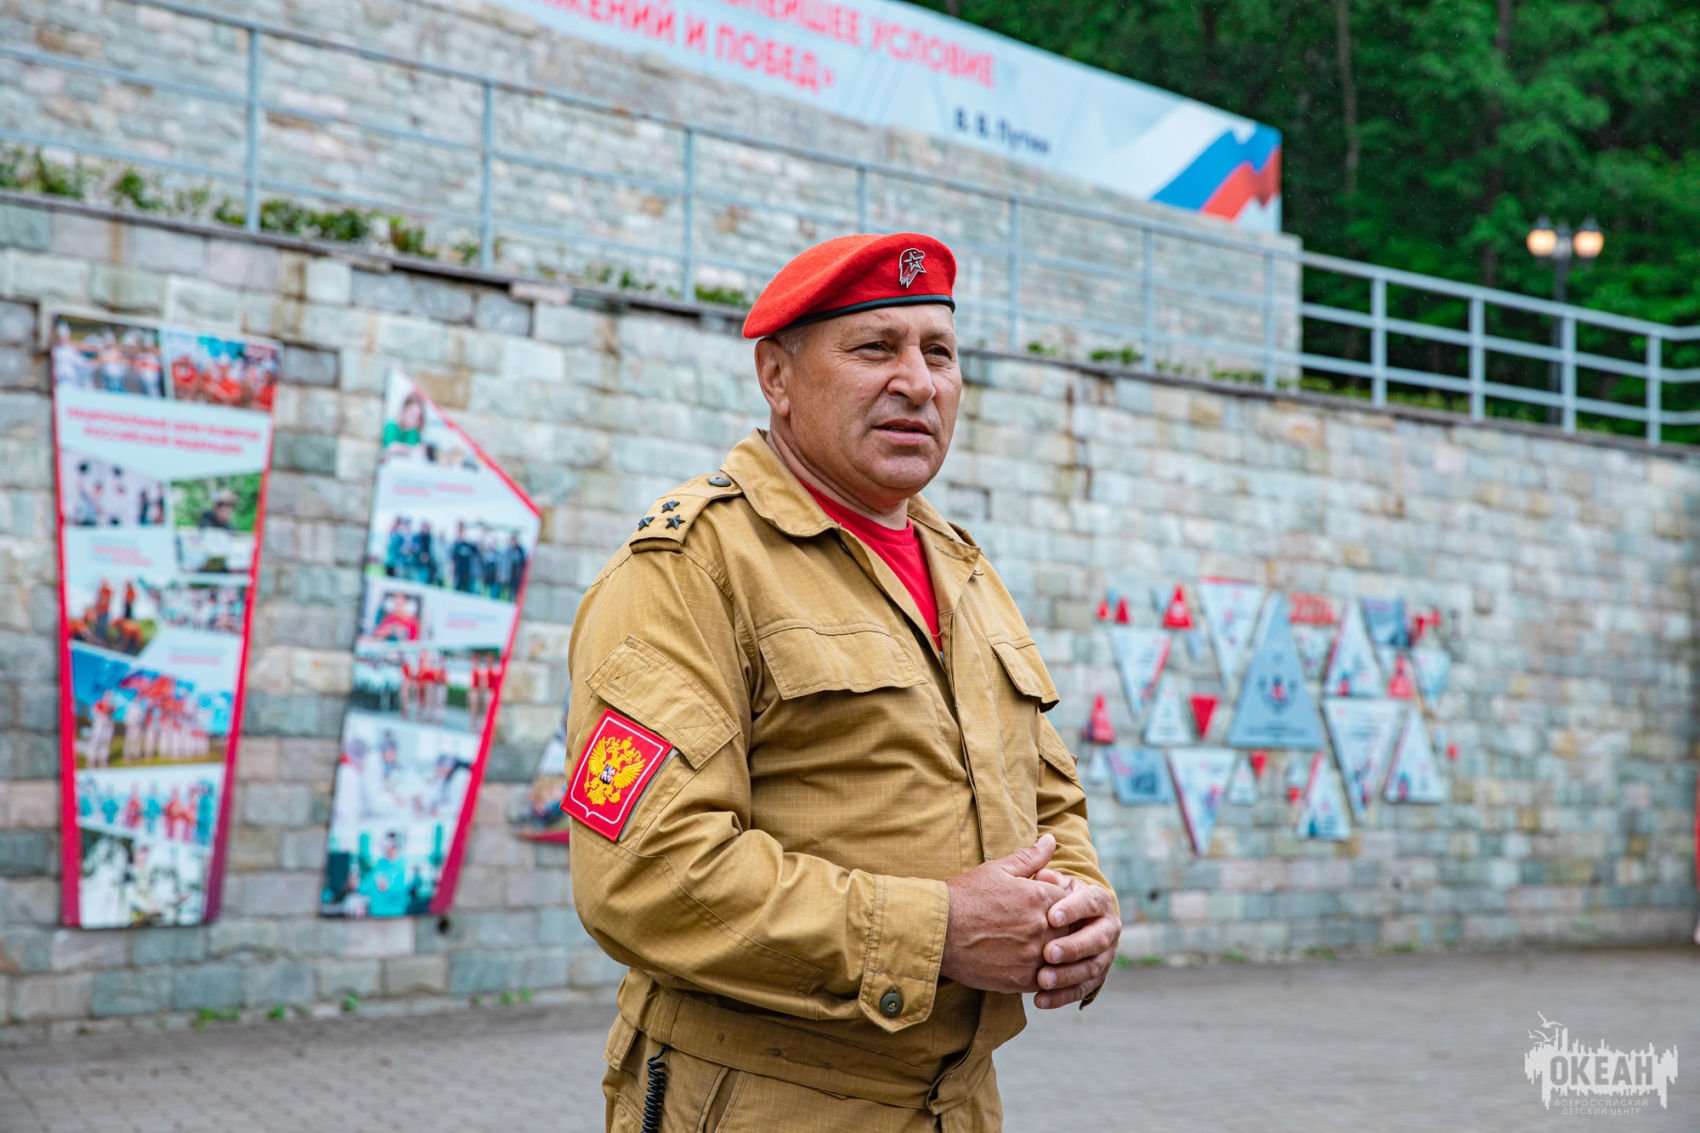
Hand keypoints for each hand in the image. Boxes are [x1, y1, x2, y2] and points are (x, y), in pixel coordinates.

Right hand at [939, 835, 1069, 993]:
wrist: (937, 931)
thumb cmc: (965, 896)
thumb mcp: (997, 869)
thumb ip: (1030, 857)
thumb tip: (1051, 840)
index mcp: (1039, 896)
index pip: (1070, 899)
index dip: (1057, 900)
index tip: (1043, 903)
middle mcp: (1042, 927)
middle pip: (1070, 928)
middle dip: (1058, 925)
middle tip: (1035, 925)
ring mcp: (1033, 955)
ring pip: (1061, 956)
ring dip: (1051, 950)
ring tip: (1028, 944)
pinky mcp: (1021, 979)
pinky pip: (1046, 978)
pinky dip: (1040, 970)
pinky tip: (1023, 962)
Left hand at [1033, 878, 1119, 1009]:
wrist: (1068, 920)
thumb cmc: (1054, 897)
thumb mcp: (1052, 885)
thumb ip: (1047, 880)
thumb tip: (1043, 876)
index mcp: (1099, 900)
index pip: (1091, 902)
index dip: (1073, 909)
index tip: (1051, 917)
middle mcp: (1108, 928)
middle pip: (1097, 939)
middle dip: (1073, 947)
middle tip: (1048, 952)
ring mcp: (1105, 955)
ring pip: (1091, 968)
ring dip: (1067, 976)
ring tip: (1042, 980)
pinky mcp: (1096, 977)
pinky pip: (1081, 990)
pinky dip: (1061, 997)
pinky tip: (1040, 1000)